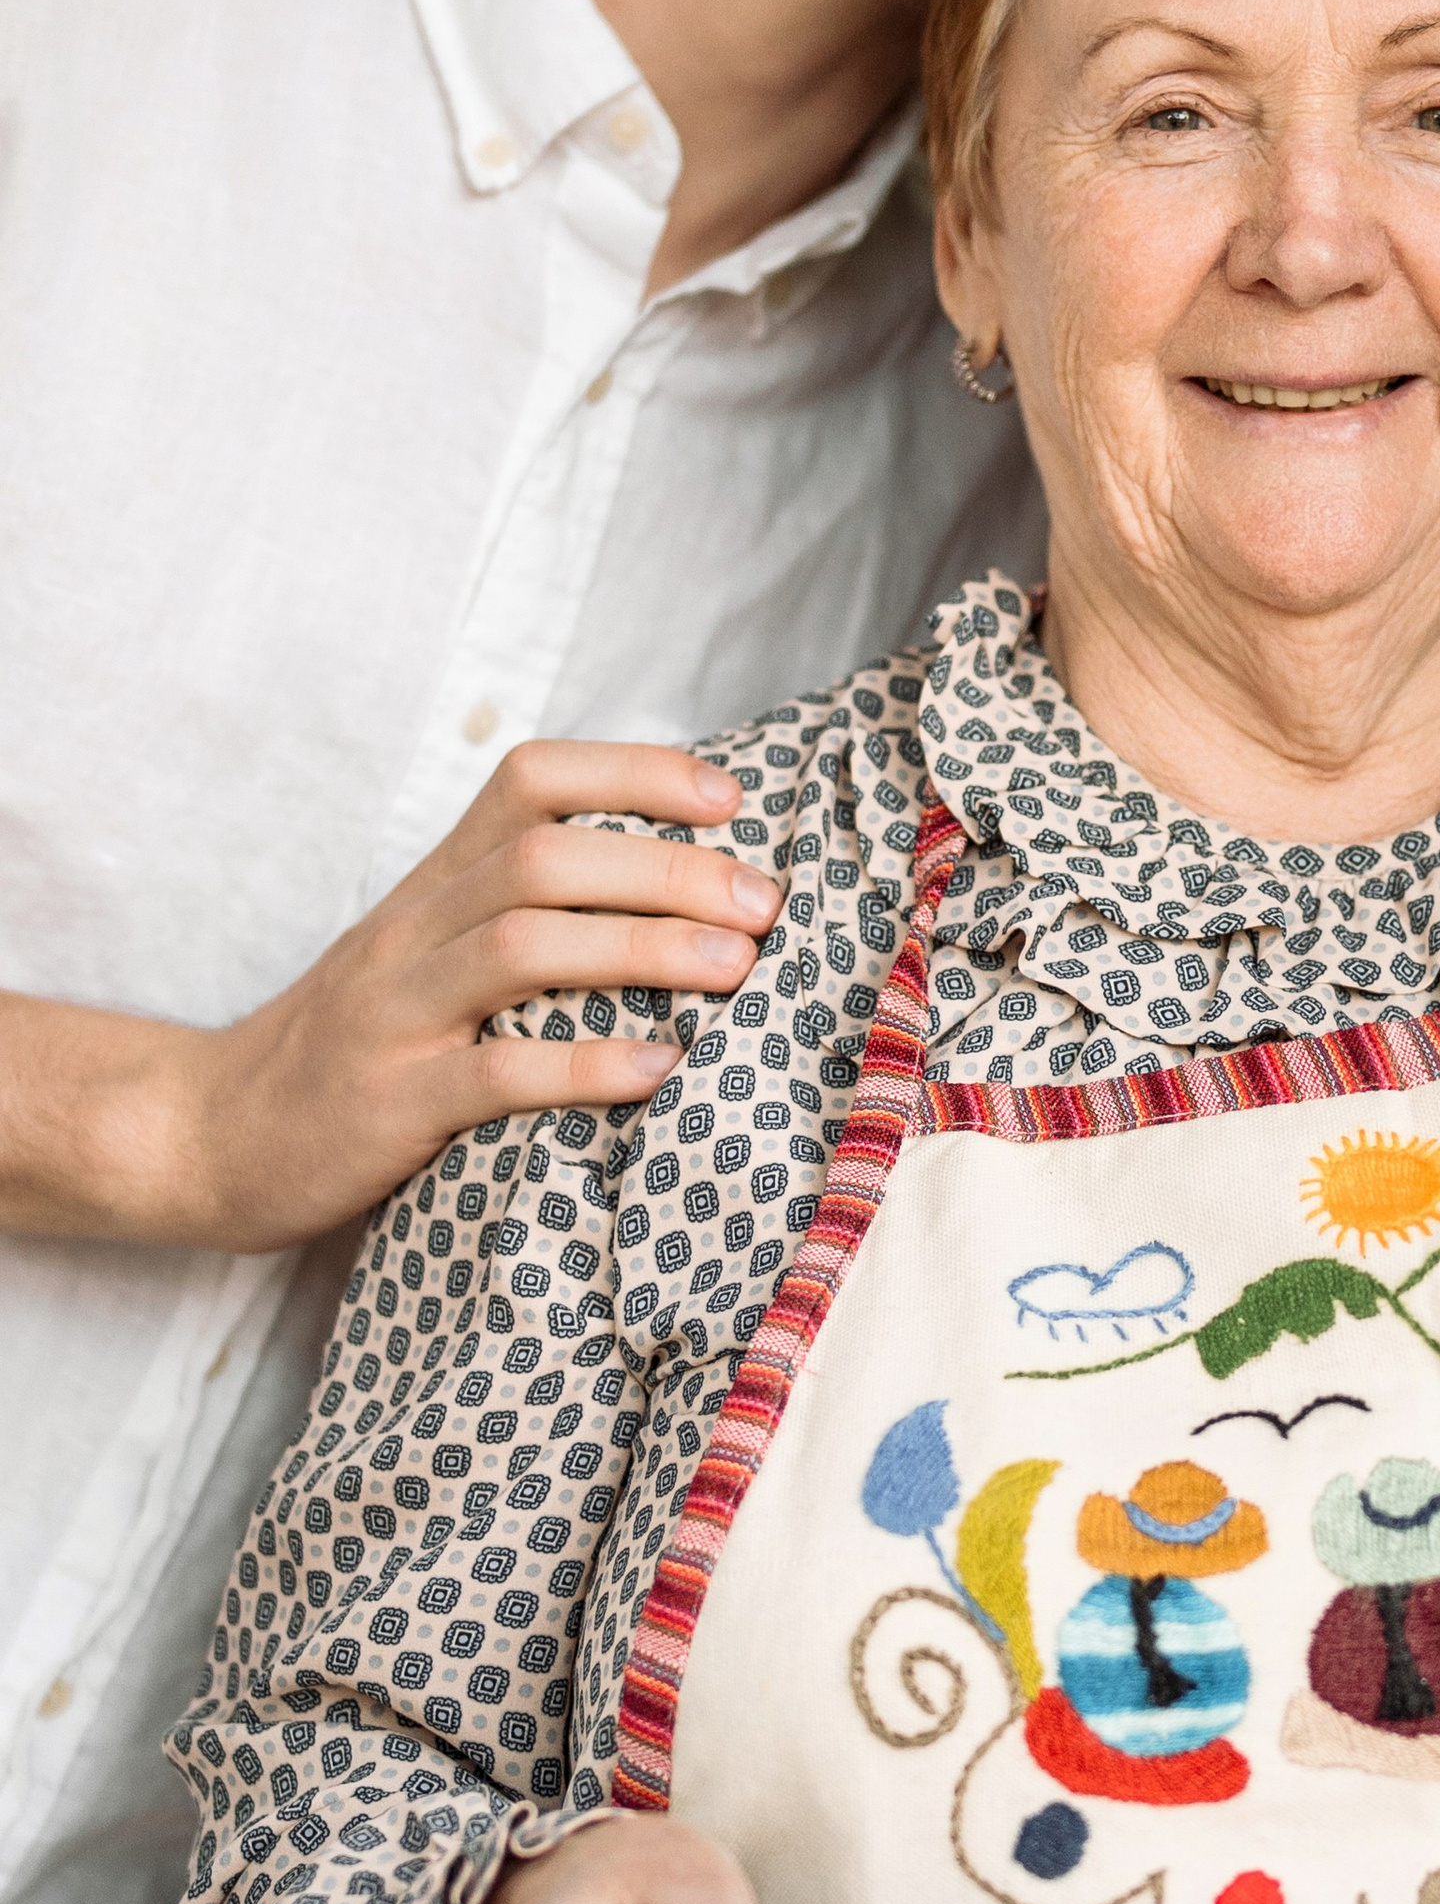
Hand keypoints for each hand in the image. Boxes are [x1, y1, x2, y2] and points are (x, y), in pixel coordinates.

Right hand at [2, 741, 781, 1251]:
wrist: (211, 1132)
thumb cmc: (359, 1041)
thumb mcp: (428, 949)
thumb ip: (523, 909)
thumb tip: (682, 881)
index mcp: (434, 882)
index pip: (530, 778)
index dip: (636, 771)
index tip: (730, 800)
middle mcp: (413, 929)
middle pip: (543, 857)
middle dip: (668, 869)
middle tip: (764, 905)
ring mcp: (395, 1014)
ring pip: (520, 947)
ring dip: (641, 948)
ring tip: (735, 969)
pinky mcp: (388, 1104)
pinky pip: (492, 1074)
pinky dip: (584, 1068)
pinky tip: (659, 1072)